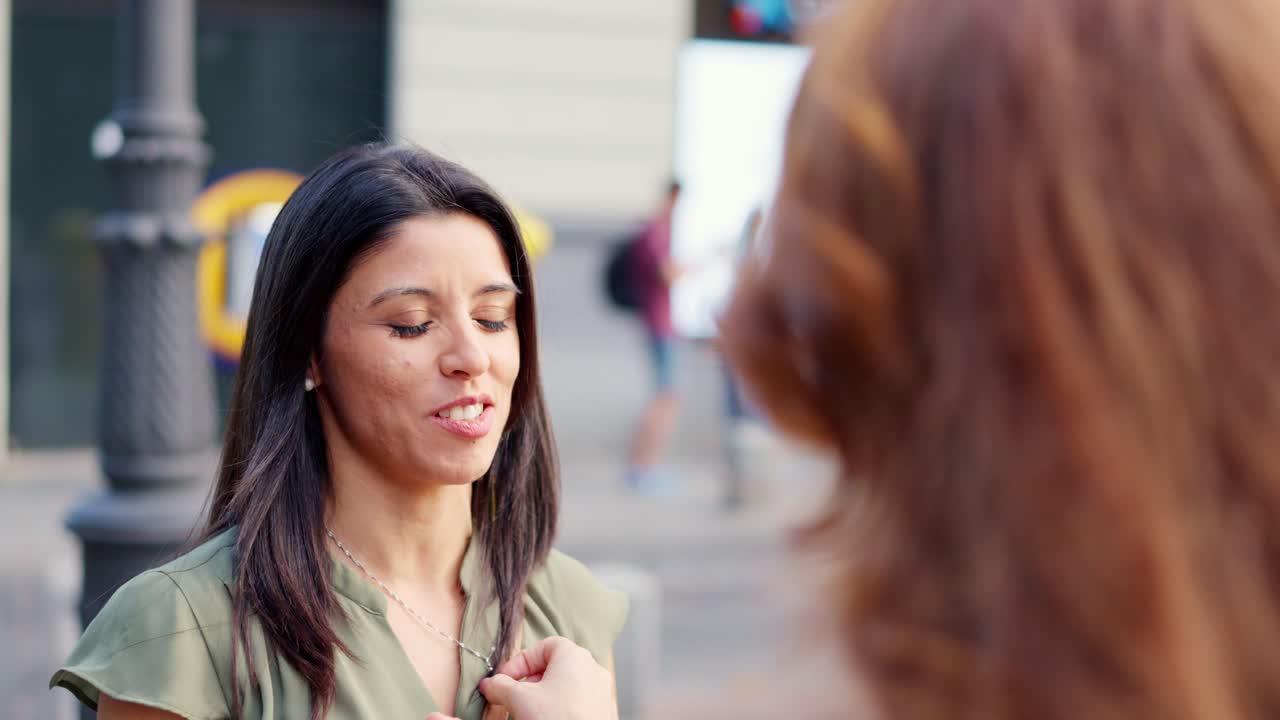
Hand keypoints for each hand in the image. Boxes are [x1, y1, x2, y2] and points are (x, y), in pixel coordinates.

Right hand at [428, 636, 618, 719]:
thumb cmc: (557, 719)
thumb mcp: (519, 699)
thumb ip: (499, 687)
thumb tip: (486, 684)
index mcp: (574, 656)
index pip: (543, 646)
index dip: (520, 662)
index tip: (504, 681)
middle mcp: (592, 669)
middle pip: (553, 668)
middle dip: (527, 683)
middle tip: (511, 700)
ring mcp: (600, 693)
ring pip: (563, 688)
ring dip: (541, 698)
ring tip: (525, 715)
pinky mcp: (601, 713)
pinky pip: (575, 704)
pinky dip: (557, 710)